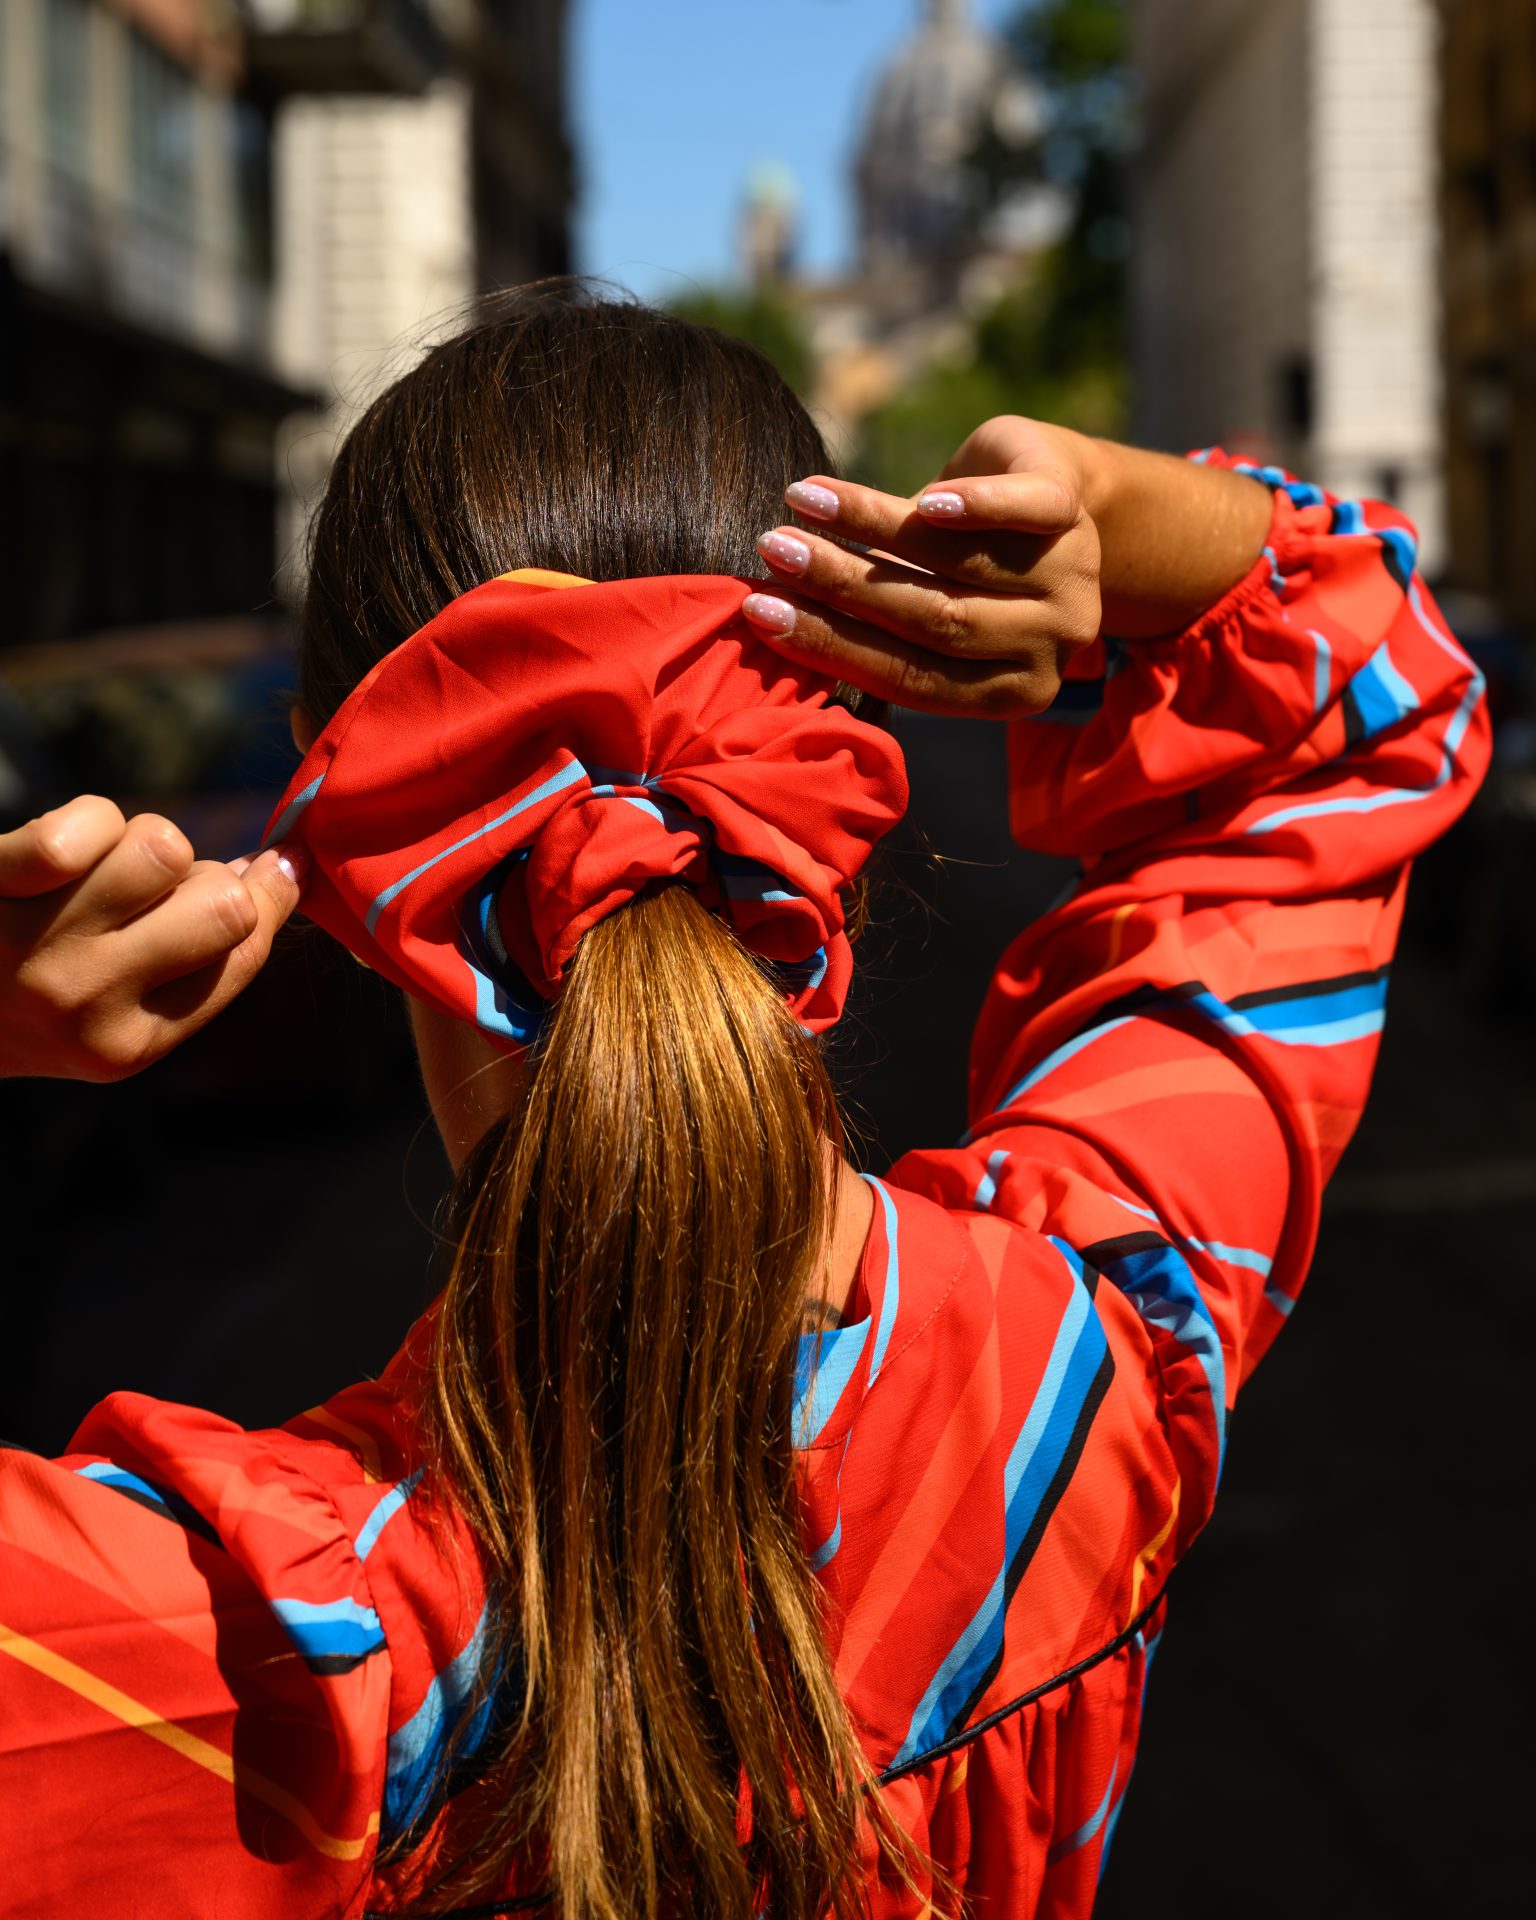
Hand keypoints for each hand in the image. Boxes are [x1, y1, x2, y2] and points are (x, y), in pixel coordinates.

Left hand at [0, 796, 305, 1082]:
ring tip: (99, 866)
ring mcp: (32, 946)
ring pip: (161, 848)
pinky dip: (82, 821)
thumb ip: (185, 963)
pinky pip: (85, 826)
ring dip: (139, 839)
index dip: (272, 896)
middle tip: (162, 883)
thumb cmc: (8, 999)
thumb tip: (277, 871)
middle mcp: (86, 1003)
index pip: (243, 955)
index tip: (279, 860)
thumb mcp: (99, 1017)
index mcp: (127, 1046)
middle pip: (222, 905)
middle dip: (209, 873)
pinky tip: (59, 850)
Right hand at [740, 417, 1103, 717]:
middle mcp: (1049, 642)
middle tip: (772, 552)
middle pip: (932, 619)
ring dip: (870, 528)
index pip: (911, 676)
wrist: (1054, 493)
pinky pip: (1027, 511)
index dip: (832, 644)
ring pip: (958, 558)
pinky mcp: (1073, 512)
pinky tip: (924, 500)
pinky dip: (973, 507)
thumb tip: (772, 626)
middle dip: (841, 585)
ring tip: (801, 503)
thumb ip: (884, 636)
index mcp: (1013, 690)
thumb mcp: (938, 615)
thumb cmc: (972, 570)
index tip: (761, 612)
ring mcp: (1070, 577)